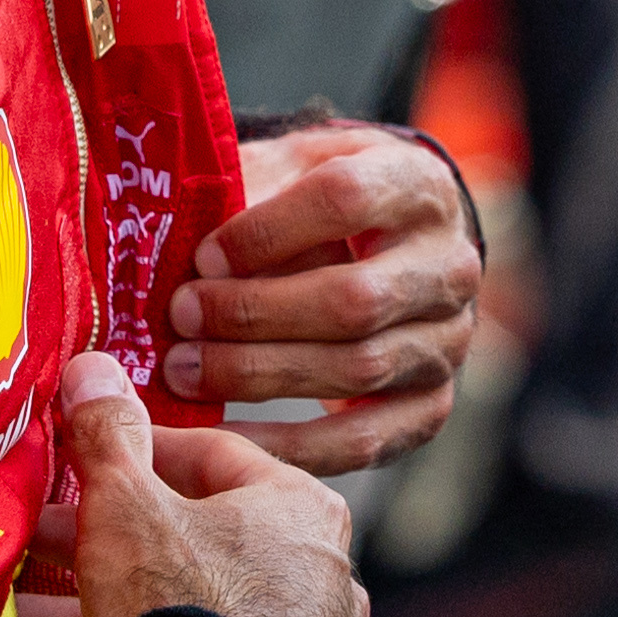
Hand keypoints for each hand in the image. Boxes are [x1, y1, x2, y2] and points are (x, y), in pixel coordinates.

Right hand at [52, 350, 362, 616]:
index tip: (80, 460)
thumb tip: (93, 367)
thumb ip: (108, 435)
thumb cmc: (183, 602)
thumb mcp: (129, 505)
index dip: (133, 452)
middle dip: (105, 535)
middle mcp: (320, 578)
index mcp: (302, 510)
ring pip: (188, 607)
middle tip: (38, 535)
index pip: (212, 456)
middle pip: (194, 537)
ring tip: (19, 602)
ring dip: (101, 600)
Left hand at [163, 123, 482, 474]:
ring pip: (359, 369)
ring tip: (183, 371)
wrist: (391, 248)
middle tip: (180, 318)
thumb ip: (243, 192)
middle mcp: (450, 265)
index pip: (346, 199)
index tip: (202, 255)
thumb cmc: (319, 206)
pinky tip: (220, 438)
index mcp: (417, 185)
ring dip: (259, 376)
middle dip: (254, 315)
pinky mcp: (429, 407)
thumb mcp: (289, 170)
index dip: (266, 231)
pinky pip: (360, 442)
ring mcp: (448, 342)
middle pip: (356, 299)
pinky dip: (284, 446)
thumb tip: (168, 239)